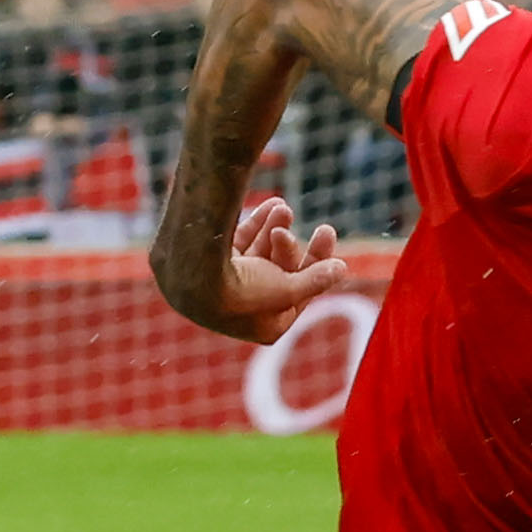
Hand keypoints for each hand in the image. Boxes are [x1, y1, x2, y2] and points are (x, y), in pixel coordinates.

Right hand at [182, 191, 355, 345]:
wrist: (190, 275)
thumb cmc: (241, 291)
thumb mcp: (287, 288)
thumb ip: (315, 279)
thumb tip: (341, 269)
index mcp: (265, 327)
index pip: (299, 293)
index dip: (316, 262)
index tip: (326, 232)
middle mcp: (245, 311)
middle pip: (279, 272)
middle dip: (290, 244)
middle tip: (302, 217)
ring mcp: (227, 289)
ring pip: (259, 255)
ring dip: (274, 229)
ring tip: (283, 207)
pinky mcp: (210, 267)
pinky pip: (239, 245)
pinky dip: (256, 225)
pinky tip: (271, 204)